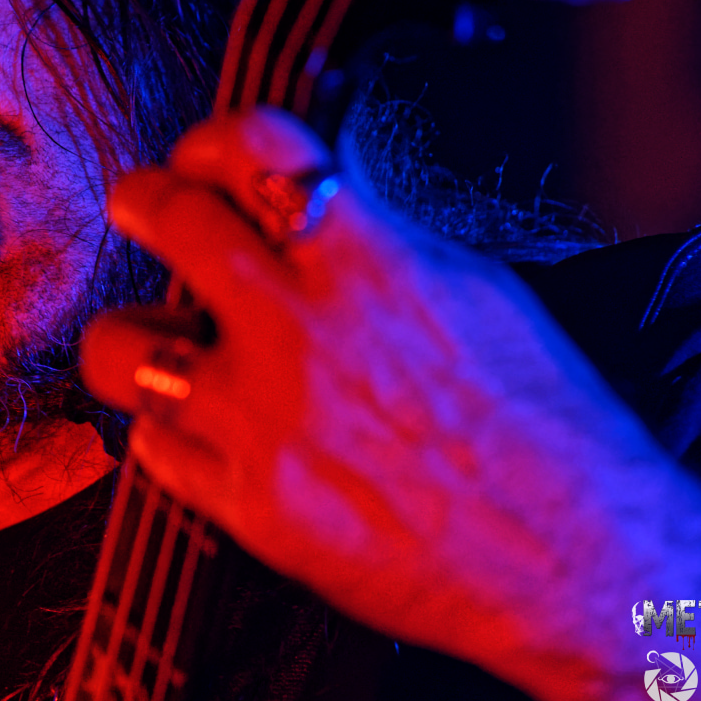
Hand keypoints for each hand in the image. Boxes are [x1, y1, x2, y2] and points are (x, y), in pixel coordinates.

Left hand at [79, 108, 700, 700]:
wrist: (579, 560)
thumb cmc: (548, 427)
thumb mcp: (475, 289)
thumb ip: (377, 240)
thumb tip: (318, 205)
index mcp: (367, 258)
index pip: (249, 143)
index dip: (209, 140)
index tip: (201, 160)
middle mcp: (300, 327)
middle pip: (165, 217)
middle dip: (145, 202)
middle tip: (146, 211)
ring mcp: (263, 419)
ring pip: (121, 346)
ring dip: (134, 333)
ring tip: (160, 339)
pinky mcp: (249, 504)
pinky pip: (154, 447)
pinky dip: (172, 432)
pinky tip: (208, 430)